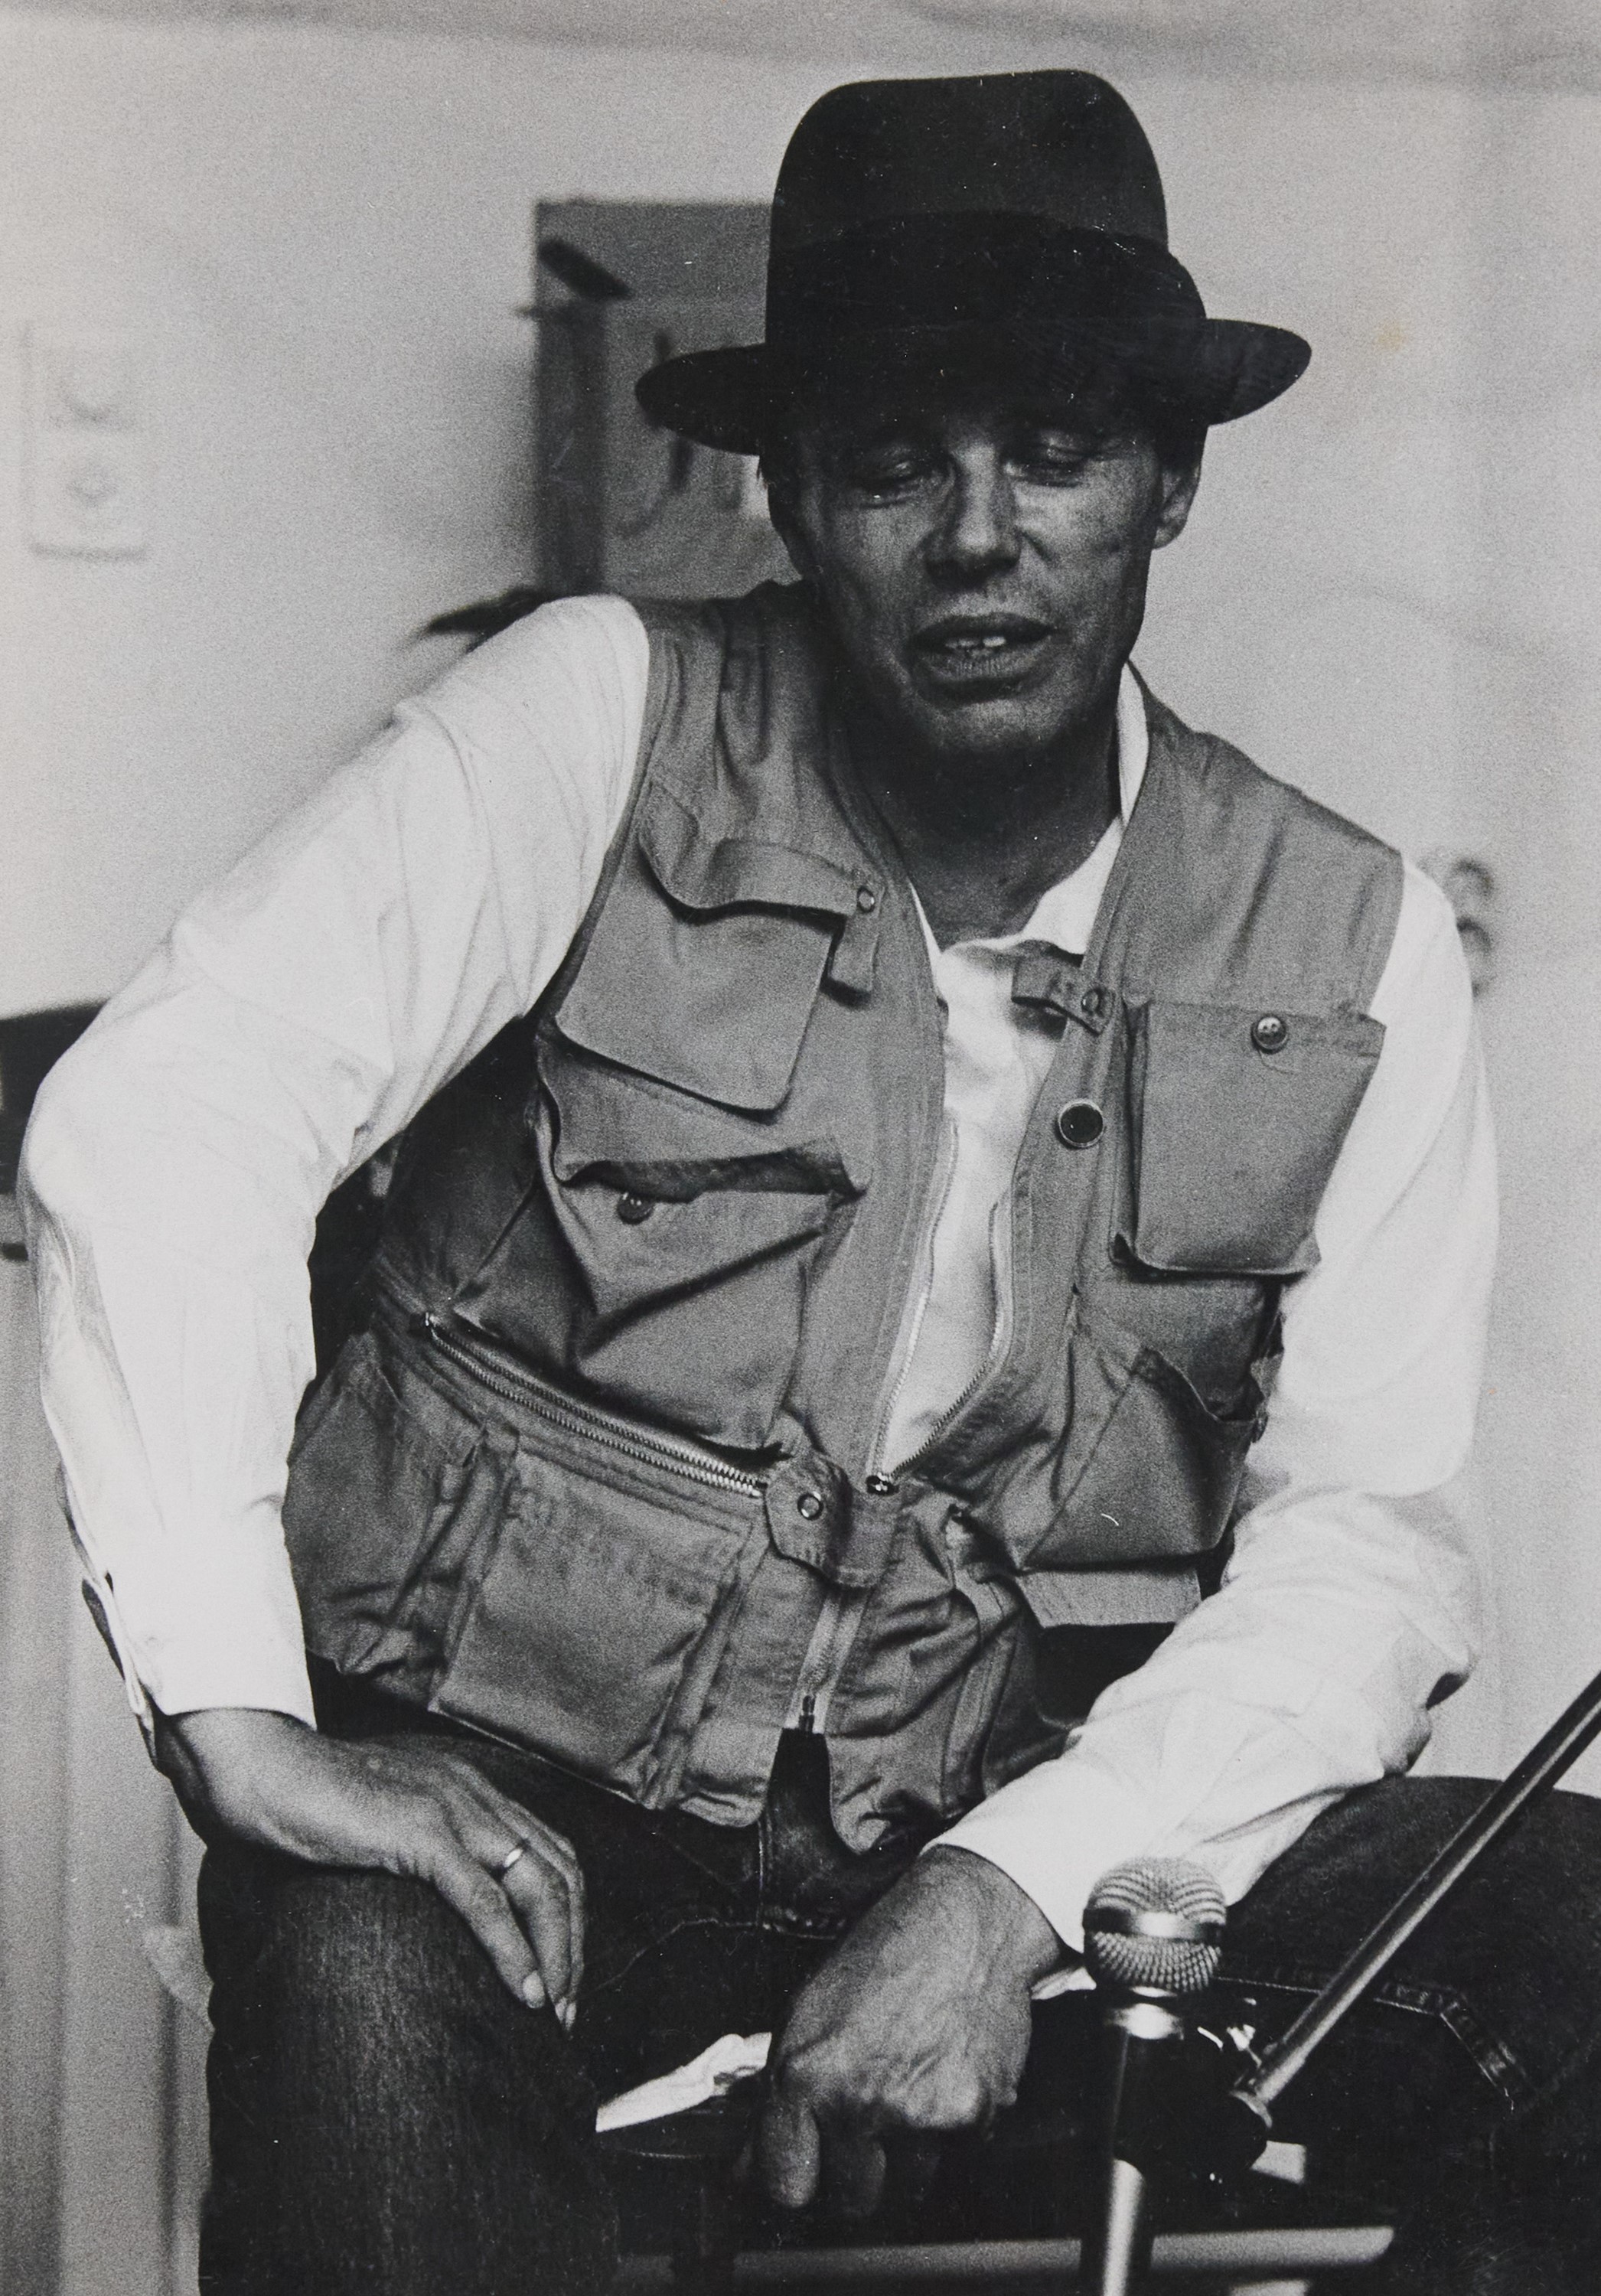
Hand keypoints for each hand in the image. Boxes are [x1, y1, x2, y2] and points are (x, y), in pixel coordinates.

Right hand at [156, 1706, 583, 2022]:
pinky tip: (522, 1991)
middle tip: (564, 2010)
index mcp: (473, 1792)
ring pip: (537, 1887)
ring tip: (549, 2012)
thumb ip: (422, 1850)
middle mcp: (477, 1796)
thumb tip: (438, 1909)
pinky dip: (513, 1950)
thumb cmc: (311, 1805)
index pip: (552, 1854)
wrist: (265, 1770)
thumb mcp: (388, 1825)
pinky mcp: (423, 1833)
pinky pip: (485, 1900)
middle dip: (572, 1946)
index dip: (567, 1918)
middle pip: (559, 1874)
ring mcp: (454, 1811)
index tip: (560, 1976)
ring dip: (554, 1957)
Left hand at [759, 1845, 1060, 2215]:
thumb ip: (776, 2097)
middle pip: (851, 2202)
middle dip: (855, 2175)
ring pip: (907, 2188)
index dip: (794, 2182)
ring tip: (910, 2088)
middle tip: (865, 2128)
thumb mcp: (806, 2014)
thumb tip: (751, 2167)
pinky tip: (944, 2077)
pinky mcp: (974, 2117)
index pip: (785, 2187)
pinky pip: (956, 2159)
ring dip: (907, 2156)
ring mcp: (920, 2115)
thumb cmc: (884, 1957)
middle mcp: (859, 2101)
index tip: (804, 2173)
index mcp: (805, 2075)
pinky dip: (952, 2131)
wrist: (965, 1925)